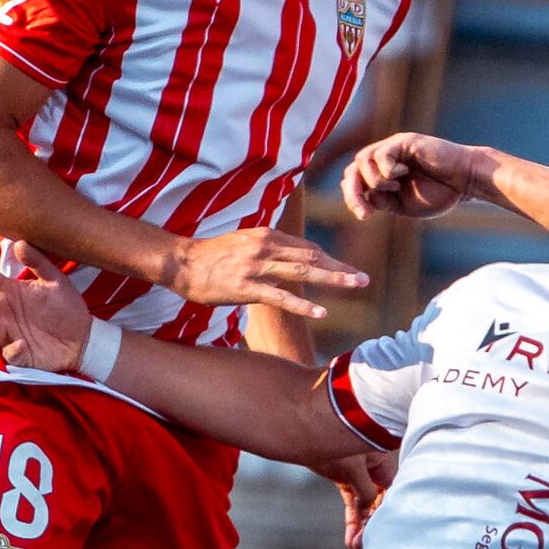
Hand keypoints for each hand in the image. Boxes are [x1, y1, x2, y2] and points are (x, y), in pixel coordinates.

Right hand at [0, 264, 101, 369]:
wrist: (83, 338)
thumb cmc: (67, 308)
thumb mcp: (56, 281)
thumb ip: (38, 263)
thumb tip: (18, 243)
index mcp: (10, 291)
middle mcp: (4, 311)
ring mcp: (9, 333)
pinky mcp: (19, 353)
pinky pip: (12, 352)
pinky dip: (14, 348)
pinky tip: (20, 343)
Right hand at [165, 214, 375, 307]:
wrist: (184, 262)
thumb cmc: (213, 255)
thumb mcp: (245, 243)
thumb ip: (268, 247)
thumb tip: (288, 255)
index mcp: (267, 236)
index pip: (307, 248)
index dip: (329, 261)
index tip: (345, 271)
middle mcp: (266, 247)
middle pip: (312, 257)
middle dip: (340, 269)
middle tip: (364, 279)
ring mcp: (258, 267)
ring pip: (303, 271)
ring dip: (332, 279)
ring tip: (355, 286)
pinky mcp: (248, 287)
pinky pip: (281, 296)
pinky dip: (304, 304)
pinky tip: (321, 312)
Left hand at [327, 438, 392, 548]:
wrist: (306, 428)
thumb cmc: (335, 440)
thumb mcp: (354, 467)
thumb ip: (366, 489)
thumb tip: (370, 510)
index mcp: (384, 461)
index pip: (392, 491)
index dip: (387, 510)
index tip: (380, 529)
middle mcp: (376, 470)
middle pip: (380, 502)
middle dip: (372, 523)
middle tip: (362, 543)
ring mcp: (361, 476)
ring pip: (366, 506)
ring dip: (361, 526)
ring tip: (354, 545)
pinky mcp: (347, 480)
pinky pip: (353, 504)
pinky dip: (352, 520)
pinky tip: (350, 537)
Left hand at [342, 131, 494, 220]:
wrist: (465, 182)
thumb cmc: (439, 194)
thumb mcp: (403, 205)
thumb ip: (381, 200)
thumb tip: (363, 195)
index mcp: (382, 174)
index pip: (354, 181)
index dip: (352, 198)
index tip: (365, 216)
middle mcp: (384, 158)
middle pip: (352, 169)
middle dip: (354, 192)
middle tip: (365, 212)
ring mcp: (394, 148)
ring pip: (362, 159)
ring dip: (374, 180)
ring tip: (394, 187)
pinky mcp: (405, 142)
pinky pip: (382, 153)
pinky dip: (388, 169)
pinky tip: (404, 173)